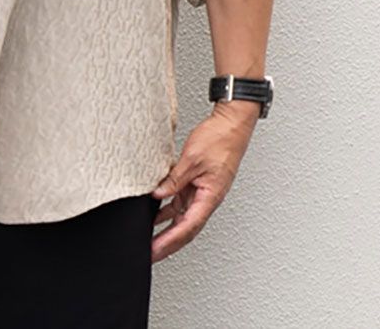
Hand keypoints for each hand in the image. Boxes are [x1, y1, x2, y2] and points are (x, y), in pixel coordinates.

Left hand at [150, 100, 258, 262]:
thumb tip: (157, 195)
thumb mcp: (191, 159)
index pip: (187, 227)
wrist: (231, 125)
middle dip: (166, 243)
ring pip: (181, 217)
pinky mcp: (196, 183)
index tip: (155, 251)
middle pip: (184, 228)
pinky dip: (166, 209)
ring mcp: (201, 192)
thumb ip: (174, 179)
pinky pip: (179, 201)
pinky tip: (152, 213)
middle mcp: (206, 199)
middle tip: (149, 254)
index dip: (169, 242)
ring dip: (165, 229)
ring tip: (148, 239)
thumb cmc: (219, 140)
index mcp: (210, 197)